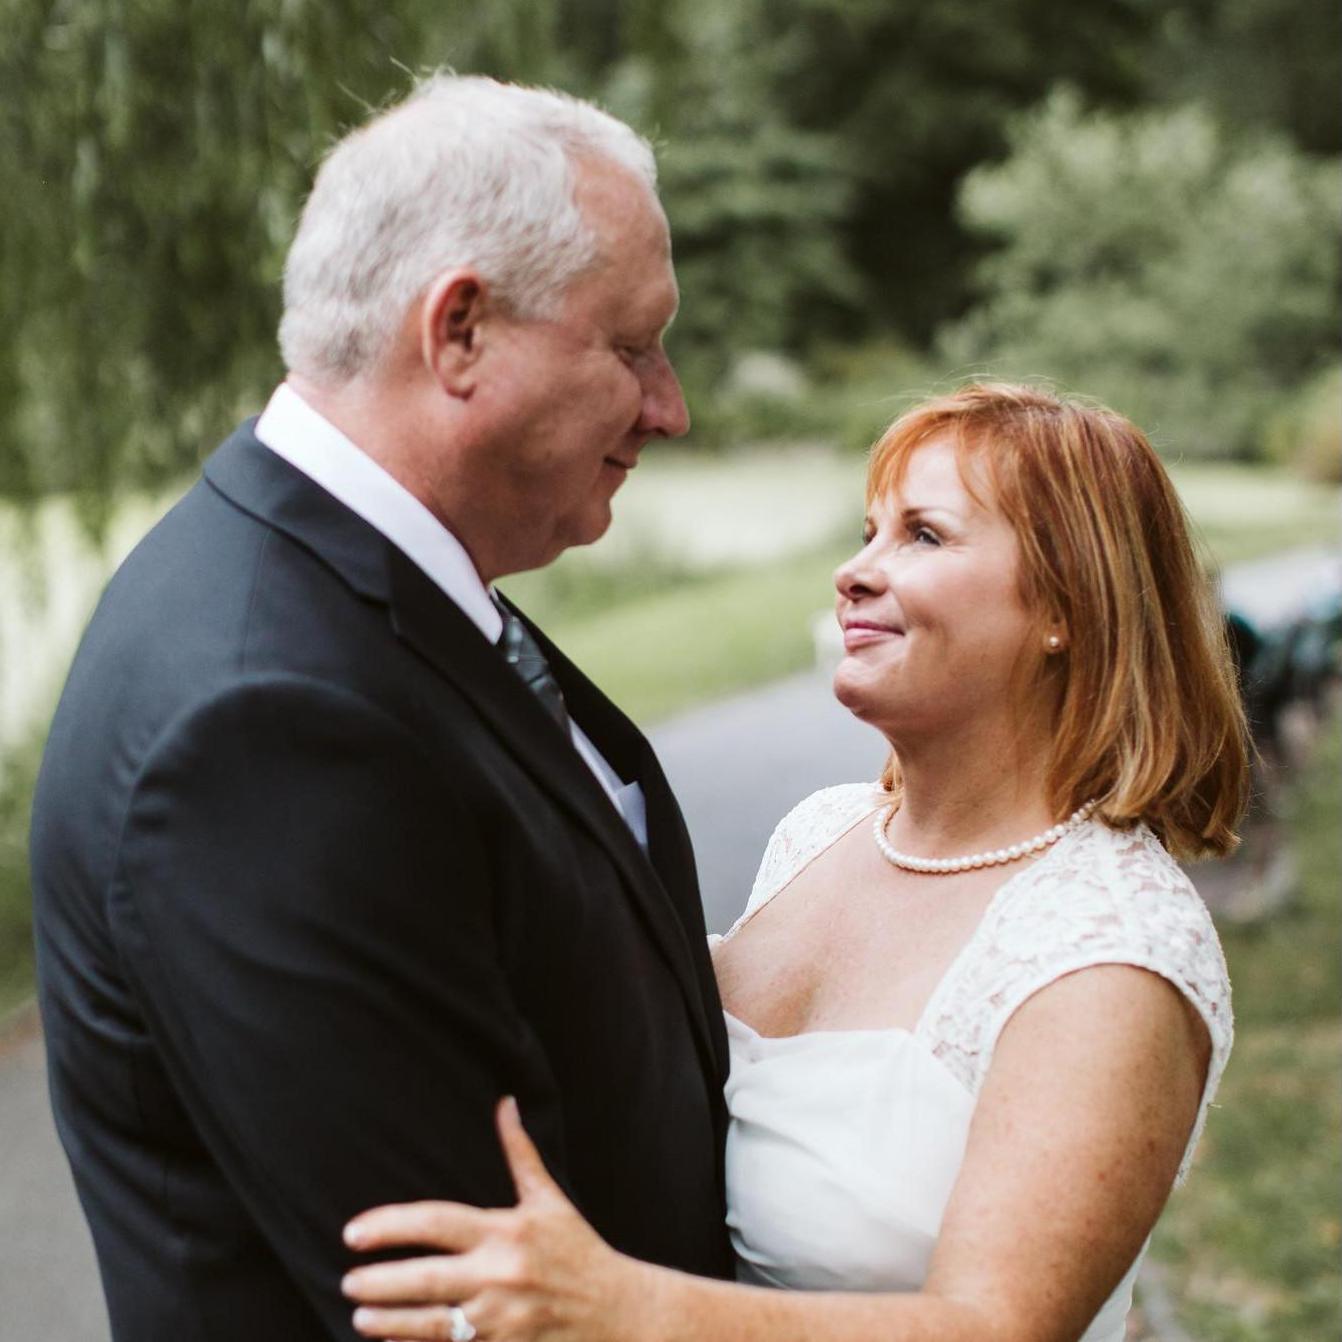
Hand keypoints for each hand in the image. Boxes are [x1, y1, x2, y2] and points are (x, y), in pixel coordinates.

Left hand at [343, 1097, 648, 1341]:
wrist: (620, 1313)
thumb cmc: (578, 1251)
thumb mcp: (550, 1199)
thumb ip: (520, 1153)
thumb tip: (505, 1103)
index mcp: (507, 1231)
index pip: (436, 1222)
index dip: (390, 1226)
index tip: (353, 1233)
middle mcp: (501, 1274)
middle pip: (425, 1278)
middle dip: (379, 1281)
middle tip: (347, 1280)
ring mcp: (502, 1320)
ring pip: (432, 1324)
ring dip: (389, 1321)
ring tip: (359, 1316)